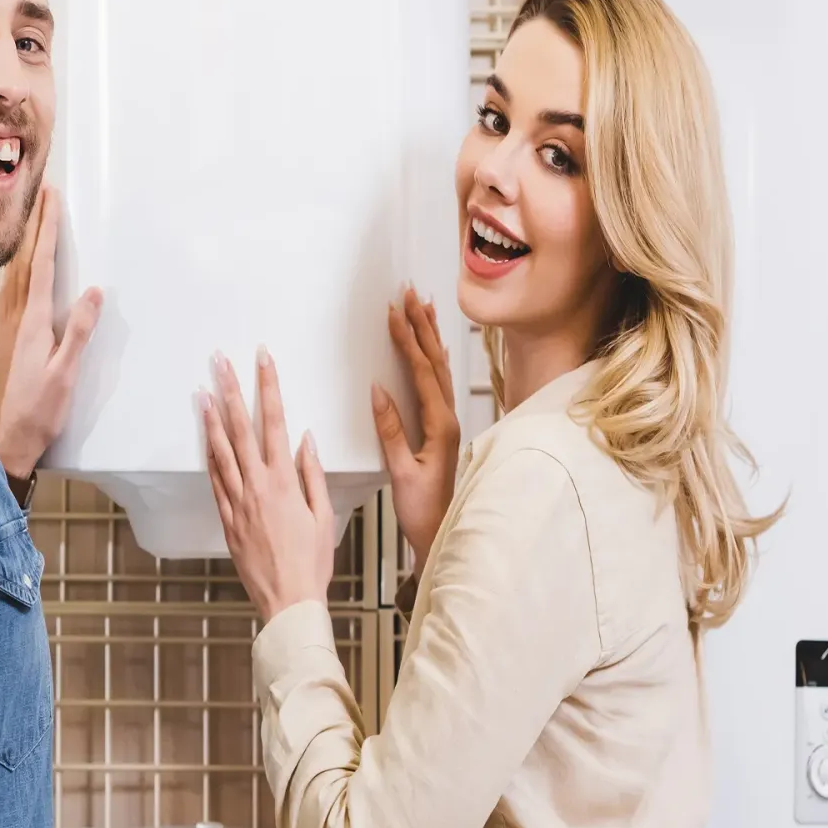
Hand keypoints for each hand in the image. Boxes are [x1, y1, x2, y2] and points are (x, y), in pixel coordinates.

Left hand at [0, 187, 102, 479]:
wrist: (13, 438)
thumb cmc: (41, 410)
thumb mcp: (65, 373)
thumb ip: (78, 332)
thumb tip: (93, 291)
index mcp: (34, 321)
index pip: (40, 264)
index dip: (47, 229)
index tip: (51, 199)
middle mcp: (20, 317)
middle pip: (25, 259)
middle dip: (36, 223)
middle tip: (43, 191)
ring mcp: (16, 325)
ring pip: (18, 271)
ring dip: (27, 240)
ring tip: (35, 215)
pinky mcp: (17, 336)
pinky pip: (17, 288)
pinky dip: (22, 265)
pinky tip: (22, 264)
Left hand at [201, 349, 336, 622]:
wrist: (288, 600)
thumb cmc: (313, 561)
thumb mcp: (324, 515)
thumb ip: (312, 474)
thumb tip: (305, 439)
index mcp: (284, 482)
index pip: (274, 422)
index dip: (267, 387)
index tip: (262, 360)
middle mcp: (257, 486)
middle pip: (241, 428)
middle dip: (231, 390)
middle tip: (220, 361)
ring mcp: (238, 502)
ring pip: (220, 451)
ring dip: (211, 418)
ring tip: (202, 389)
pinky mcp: (227, 519)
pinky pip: (215, 481)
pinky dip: (209, 456)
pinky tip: (204, 437)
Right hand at [371, 288, 460, 571]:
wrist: (440, 534)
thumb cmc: (422, 509)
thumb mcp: (402, 471)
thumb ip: (392, 430)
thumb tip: (379, 391)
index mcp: (439, 425)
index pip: (422, 372)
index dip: (408, 340)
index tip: (395, 313)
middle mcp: (448, 418)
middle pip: (436, 361)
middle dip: (422, 325)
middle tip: (410, 294)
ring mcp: (447, 422)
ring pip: (440, 368)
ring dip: (430, 336)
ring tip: (423, 307)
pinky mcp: (442, 428)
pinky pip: (439, 382)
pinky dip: (433, 358)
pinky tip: (431, 349)